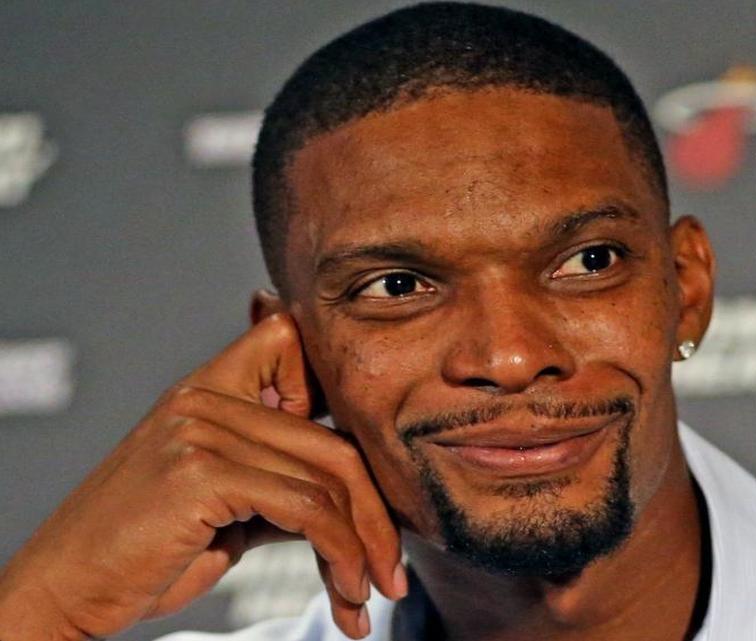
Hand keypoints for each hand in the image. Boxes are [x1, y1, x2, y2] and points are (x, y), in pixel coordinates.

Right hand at [0, 314, 405, 640]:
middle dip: (377, 513)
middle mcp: (207, 395)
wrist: (65, 589)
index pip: (299, 350)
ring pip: (329, 476)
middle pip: (336, 438)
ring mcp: (202, 428)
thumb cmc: (145, 551)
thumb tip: (359, 495)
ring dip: (363, 546)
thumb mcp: (226, 506)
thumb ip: (281, 481)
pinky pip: (306, 507)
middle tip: (394, 571)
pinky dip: (339, 552)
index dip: (343, 406)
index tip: (368, 484)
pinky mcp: (201, 471)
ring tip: (371, 593)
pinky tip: (345, 589)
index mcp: (211, 388)